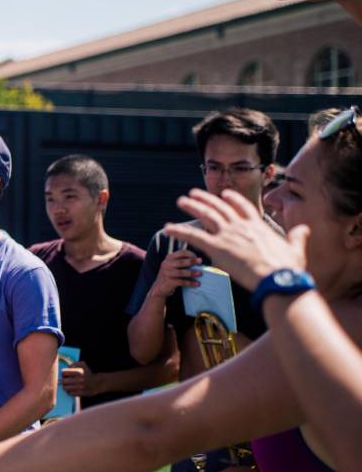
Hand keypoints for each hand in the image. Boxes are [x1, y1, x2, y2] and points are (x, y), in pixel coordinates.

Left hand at [61, 361, 103, 397]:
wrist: (97, 383)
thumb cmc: (88, 373)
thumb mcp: (83, 365)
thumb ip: (75, 363)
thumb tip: (69, 367)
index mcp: (78, 372)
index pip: (64, 373)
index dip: (63, 374)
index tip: (64, 374)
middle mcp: (79, 380)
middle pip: (63, 381)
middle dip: (63, 380)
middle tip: (64, 380)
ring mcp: (80, 387)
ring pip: (66, 388)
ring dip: (65, 386)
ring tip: (67, 385)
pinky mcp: (81, 393)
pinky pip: (70, 393)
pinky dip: (69, 391)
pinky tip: (72, 389)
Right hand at [150, 249, 201, 298]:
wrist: (160, 287)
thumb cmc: (170, 275)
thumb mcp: (173, 266)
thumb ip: (181, 262)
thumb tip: (198, 261)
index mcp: (169, 258)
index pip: (180, 253)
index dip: (190, 254)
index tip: (196, 257)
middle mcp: (166, 264)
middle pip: (181, 262)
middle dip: (192, 261)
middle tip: (200, 261)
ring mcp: (167, 273)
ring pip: (181, 272)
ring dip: (192, 273)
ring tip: (200, 274)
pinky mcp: (169, 282)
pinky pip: (181, 282)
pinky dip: (190, 283)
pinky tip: (197, 284)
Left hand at [165, 189, 308, 291]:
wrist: (278, 278)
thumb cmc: (288, 268)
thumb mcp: (296, 248)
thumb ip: (298, 236)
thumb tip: (304, 229)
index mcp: (258, 226)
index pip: (242, 207)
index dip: (232, 199)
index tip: (225, 194)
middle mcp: (241, 226)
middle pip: (220, 207)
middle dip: (206, 199)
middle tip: (194, 193)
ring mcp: (228, 235)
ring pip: (205, 215)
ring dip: (192, 206)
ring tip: (181, 200)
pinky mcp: (217, 248)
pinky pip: (193, 236)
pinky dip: (179, 231)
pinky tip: (167, 228)